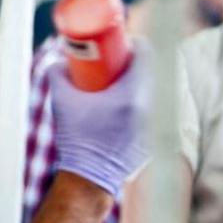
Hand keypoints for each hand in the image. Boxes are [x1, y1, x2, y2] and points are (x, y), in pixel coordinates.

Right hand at [50, 38, 150, 196]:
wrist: (90, 178)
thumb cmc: (76, 139)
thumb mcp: (62, 101)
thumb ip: (57, 73)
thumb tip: (58, 59)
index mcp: (133, 96)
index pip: (148, 55)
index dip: (137, 43)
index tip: (124, 43)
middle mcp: (152, 108)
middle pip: (160, 70)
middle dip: (146, 60)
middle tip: (127, 59)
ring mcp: (158, 124)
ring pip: (166, 89)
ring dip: (153, 78)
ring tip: (133, 77)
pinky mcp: (159, 136)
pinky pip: (165, 109)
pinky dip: (157, 98)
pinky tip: (145, 96)